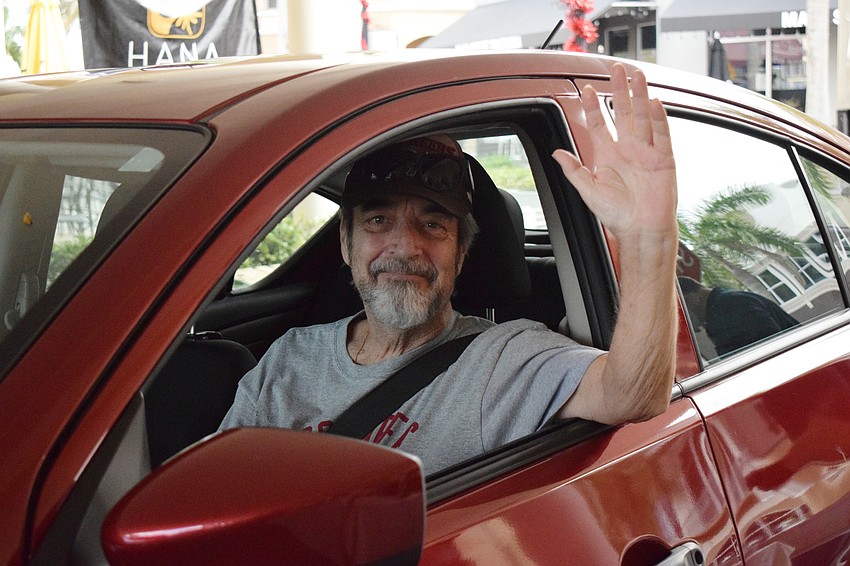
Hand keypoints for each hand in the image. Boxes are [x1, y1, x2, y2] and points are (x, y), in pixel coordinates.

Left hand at [552, 63, 676, 244]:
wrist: (640, 230)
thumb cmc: (616, 215)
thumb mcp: (588, 191)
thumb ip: (573, 170)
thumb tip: (556, 153)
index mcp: (608, 156)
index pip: (599, 125)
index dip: (592, 107)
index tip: (586, 90)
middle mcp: (628, 150)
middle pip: (623, 113)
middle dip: (618, 91)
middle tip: (615, 70)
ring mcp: (647, 152)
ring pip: (643, 117)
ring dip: (640, 96)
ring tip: (636, 76)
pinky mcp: (664, 159)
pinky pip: (662, 134)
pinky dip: (659, 118)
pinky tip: (654, 102)